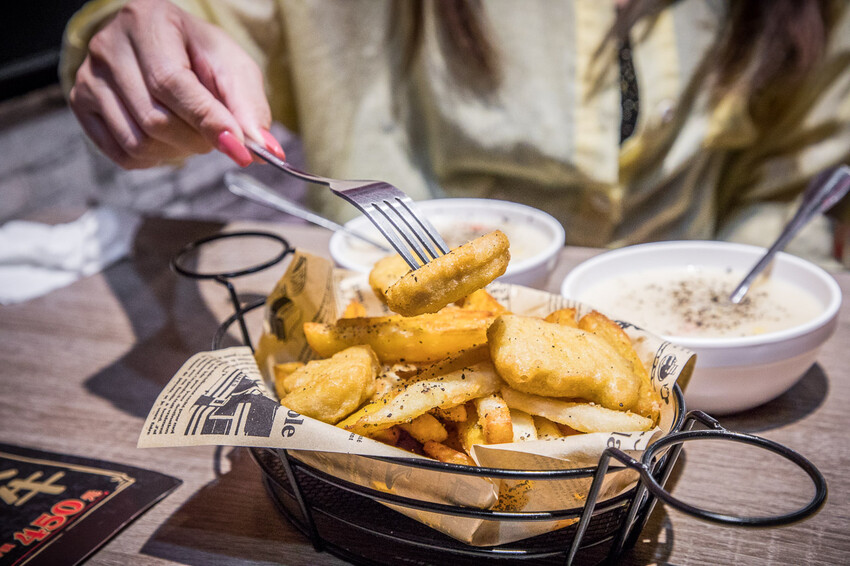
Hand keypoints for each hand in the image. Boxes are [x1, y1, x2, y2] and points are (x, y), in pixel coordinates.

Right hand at [68, 0, 284, 168]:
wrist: (162, 46)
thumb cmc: (199, 55)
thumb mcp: (233, 68)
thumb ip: (250, 108)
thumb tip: (266, 151)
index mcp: (148, 22)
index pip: (172, 83)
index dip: (207, 121)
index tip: (240, 149)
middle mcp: (109, 46)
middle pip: (156, 119)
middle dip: (198, 139)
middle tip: (217, 132)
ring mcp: (89, 77)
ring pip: (139, 142)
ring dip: (178, 151)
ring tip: (191, 129)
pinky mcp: (82, 106)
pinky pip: (123, 155)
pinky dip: (155, 158)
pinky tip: (167, 137)